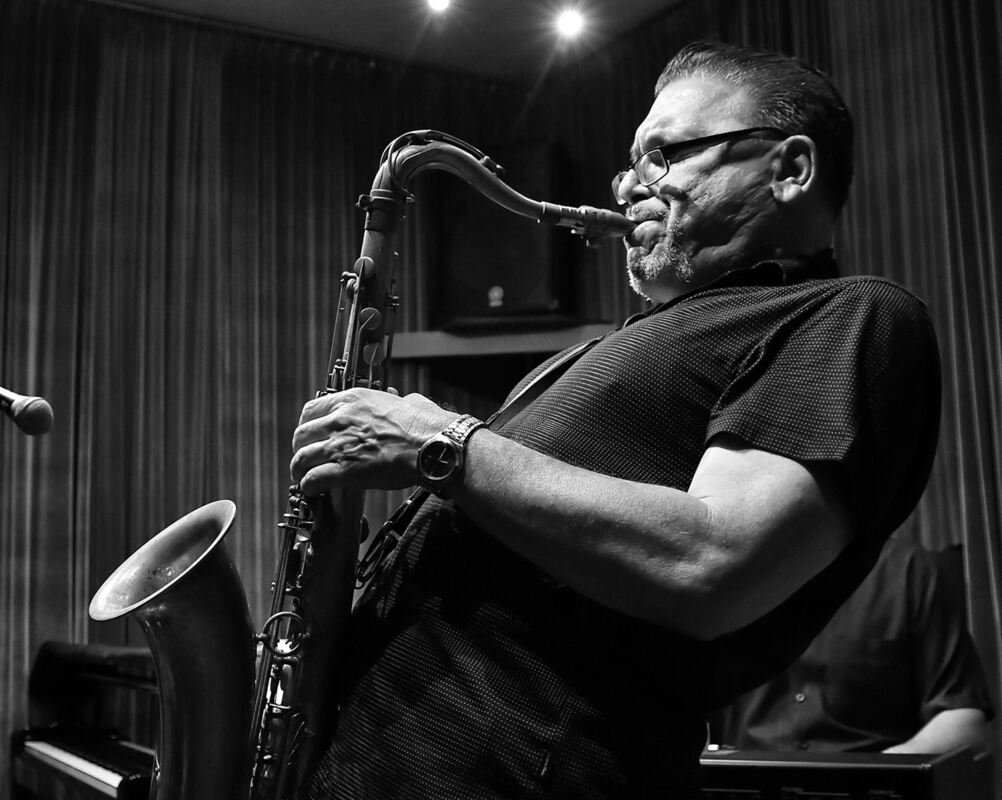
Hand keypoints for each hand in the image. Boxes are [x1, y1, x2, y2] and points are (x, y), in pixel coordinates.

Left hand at [290, 388, 455, 494]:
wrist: (433, 444)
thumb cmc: (425, 425)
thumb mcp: (406, 401)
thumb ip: (397, 399)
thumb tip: (404, 399)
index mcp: (352, 401)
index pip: (310, 410)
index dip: (307, 426)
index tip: (310, 436)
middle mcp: (340, 420)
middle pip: (301, 435)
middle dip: (300, 449)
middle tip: (306, 459)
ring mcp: (340, 445)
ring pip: (301, 458)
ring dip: (300, 471)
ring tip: (303, 479)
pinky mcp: (344, 470)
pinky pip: (313, 479)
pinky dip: (309, 487)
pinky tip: (314, 491)